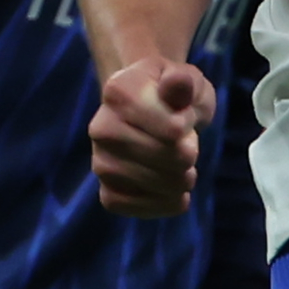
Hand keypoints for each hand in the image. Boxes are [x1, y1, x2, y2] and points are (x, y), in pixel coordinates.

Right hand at [93, 56, 214, 217]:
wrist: (154, 114)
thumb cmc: (175, 96)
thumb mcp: (187, 80)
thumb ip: (183, 83)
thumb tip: (177, 83)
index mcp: (119, 91)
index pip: (170, 128)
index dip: (186, 130)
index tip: (184, 123)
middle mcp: (100, 127)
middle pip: (162, 157)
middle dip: (186, 157)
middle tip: (188, 150)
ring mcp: (100, 161)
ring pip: (149, 185)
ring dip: (178, 183)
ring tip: (183, 170)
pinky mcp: (107, 191)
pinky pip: (134, 208)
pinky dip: (162, 205)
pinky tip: (174, 193)